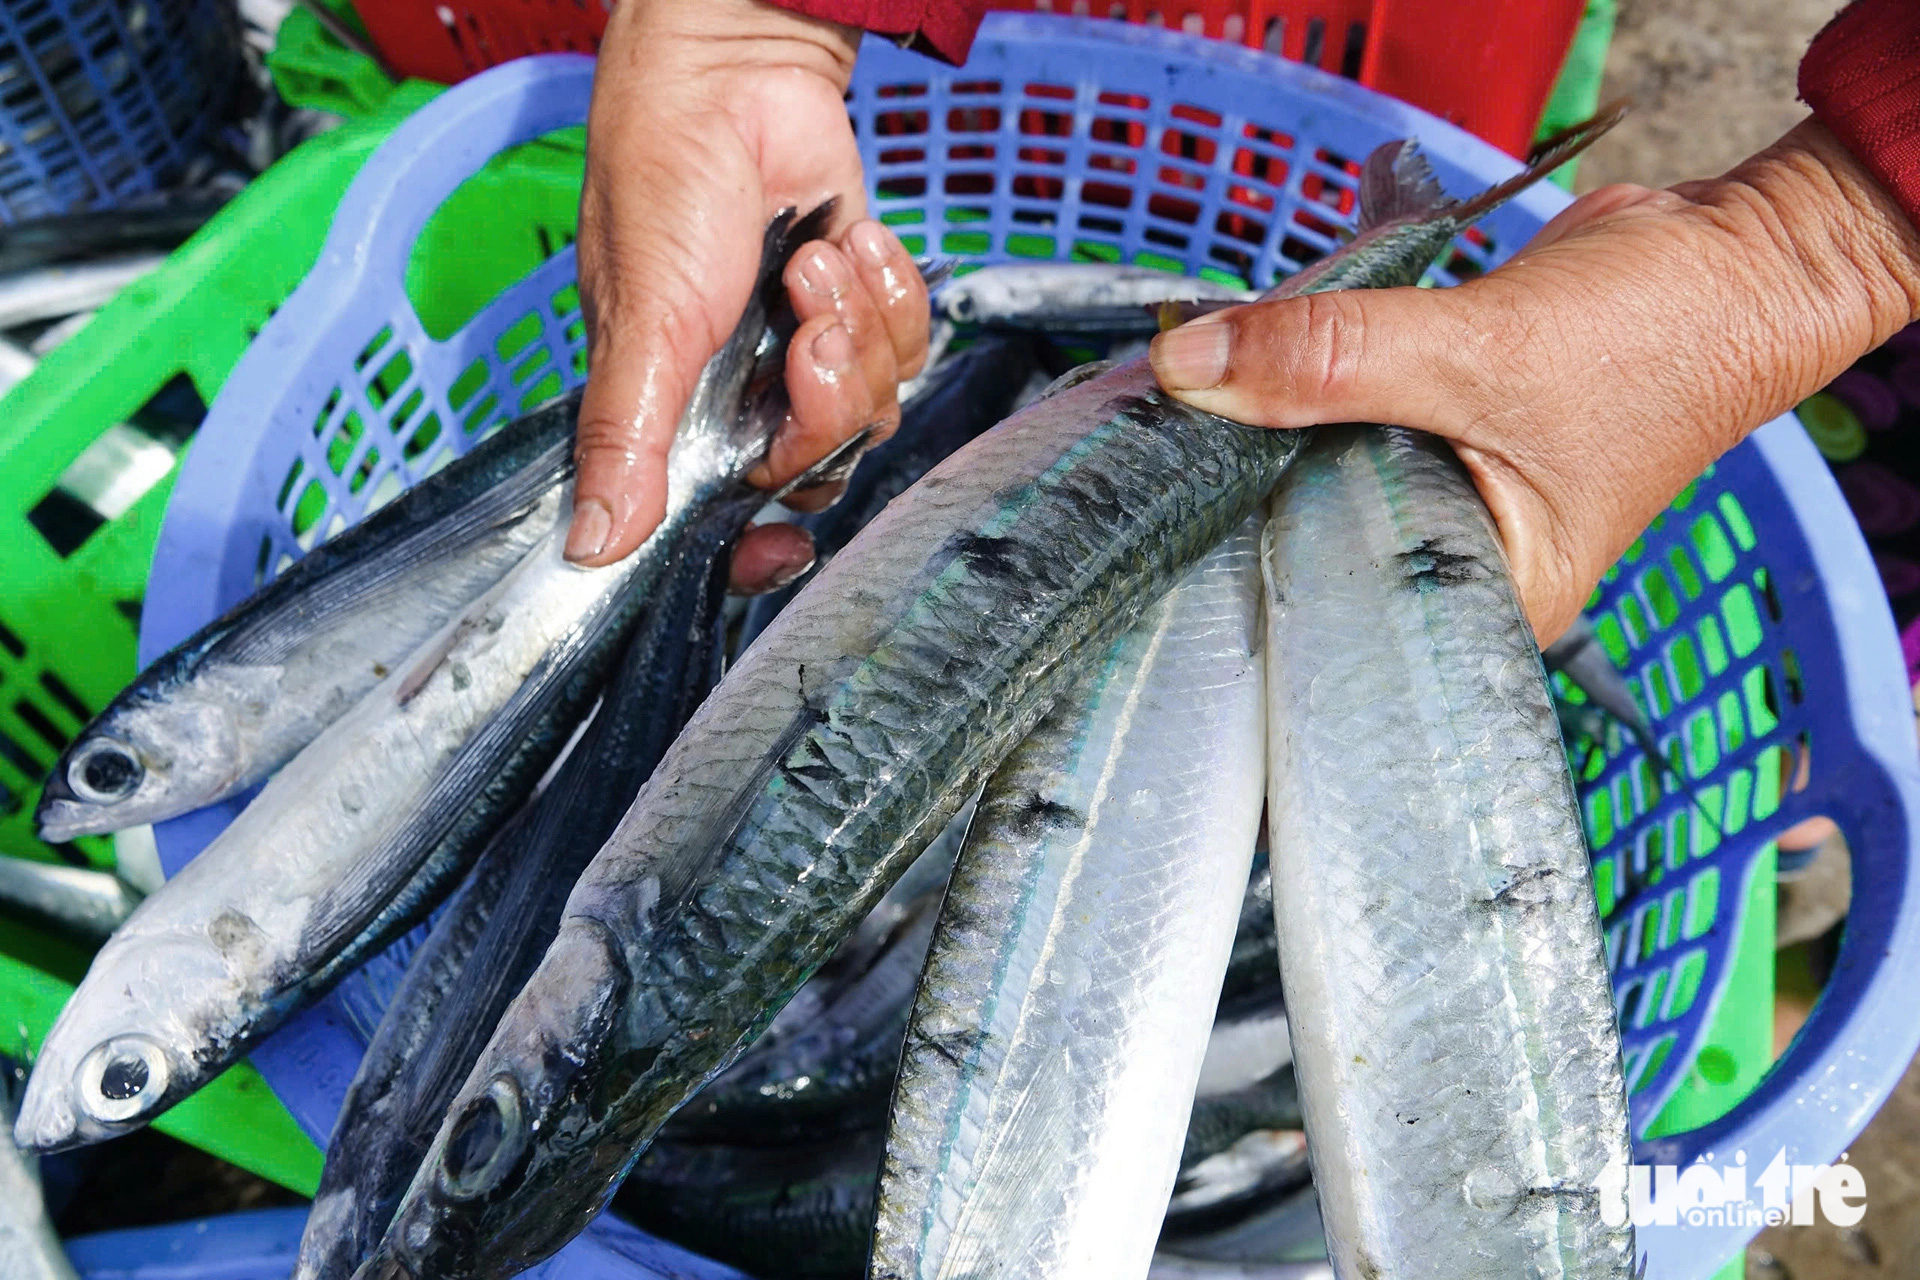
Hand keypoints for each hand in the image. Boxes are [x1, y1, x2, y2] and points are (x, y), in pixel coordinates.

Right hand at [571, 0, 928, 589]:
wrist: (739, 77)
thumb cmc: (665, 185)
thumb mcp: (642, 323)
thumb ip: (625, 436)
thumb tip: (593, 545)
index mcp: (674, 417)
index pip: (723, 522)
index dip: (756, 552)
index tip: (781, 548)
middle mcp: (741, 398)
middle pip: (818, 466)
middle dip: (823, 398)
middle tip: (802, 327)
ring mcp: (805, 353)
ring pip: (873, 407)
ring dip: (857, 327)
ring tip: (814, 261)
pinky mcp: (861, 307)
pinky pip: (909, 346)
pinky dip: (890, 290)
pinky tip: (850, 240)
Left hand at [1150, 120, 1919, 641]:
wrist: (1731, 256)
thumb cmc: (1654, 340)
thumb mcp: (1480, 355)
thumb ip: (1330, 360)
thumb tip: (1186, 367)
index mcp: (1477, 603)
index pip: (1323, 617)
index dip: (1231, 578)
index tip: (1141, 540)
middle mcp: (1448, 563)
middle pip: (1302, 545)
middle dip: (1228, 502)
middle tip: (1128, 472)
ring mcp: (1437, 495)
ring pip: (1311, 474)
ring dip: (1254, 437)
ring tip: (1162, 424)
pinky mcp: (1426, 429)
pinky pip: (1333, 420)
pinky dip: (1293, 393)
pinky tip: (1232, 380)